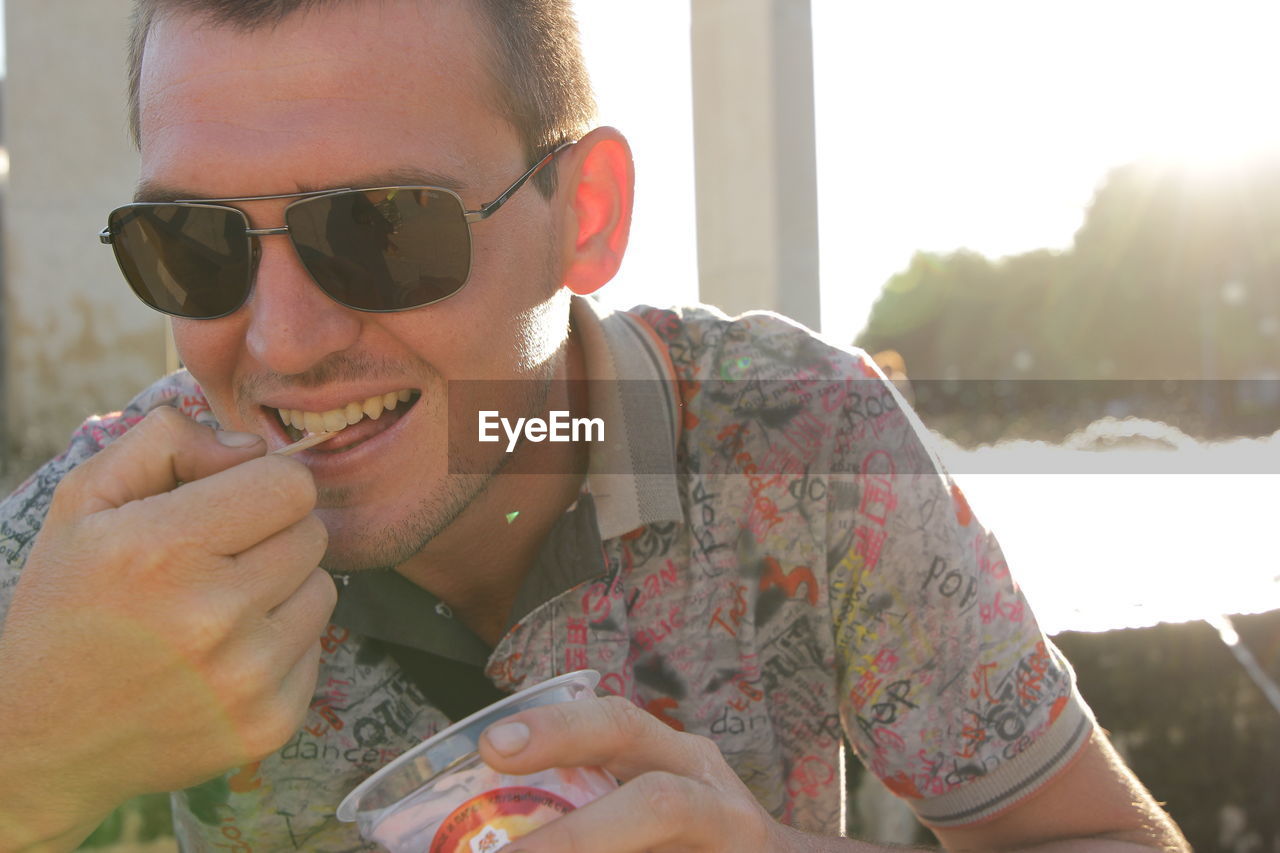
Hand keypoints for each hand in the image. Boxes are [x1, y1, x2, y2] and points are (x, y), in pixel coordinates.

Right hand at [0, 407, 334, 848]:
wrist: (38, 738)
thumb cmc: (69, 603)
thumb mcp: (86, 500)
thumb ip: (168, 440)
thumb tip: (253, 447)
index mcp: (165, 549)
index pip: (290, 485)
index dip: (261, 484)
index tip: (228, 504)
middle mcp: (213, 616)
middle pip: (312, 534)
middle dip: (270, 535)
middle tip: (215, 560)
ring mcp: (246, 679)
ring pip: (323, 589)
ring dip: (282, 589)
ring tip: (217, 608)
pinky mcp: (269, 725)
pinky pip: (316, 648)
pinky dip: (280, 645)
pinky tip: (222, 657)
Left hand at [478, 693, 806, 852]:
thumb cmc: (694, 836)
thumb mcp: (656, 798)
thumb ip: (589, 801)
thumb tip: (475, 836)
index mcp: (681, 761)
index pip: (619, 726)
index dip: (558, 730)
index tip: (493, 746)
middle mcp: (717, 804)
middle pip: (656, 804)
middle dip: (576, 840)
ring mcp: (735, 851)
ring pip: (660, 832)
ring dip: (585, 852)